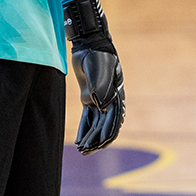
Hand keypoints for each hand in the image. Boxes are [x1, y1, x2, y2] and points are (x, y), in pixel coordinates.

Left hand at [63, 0, 123, 153]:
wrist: (90, 43)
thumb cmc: (96, 55)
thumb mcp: (97, 69)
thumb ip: (99, 86)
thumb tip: (99, 105)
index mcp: (115, 94)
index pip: (113, 119)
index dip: (107, 133)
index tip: (100, 145)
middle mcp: (109, 99)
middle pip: (104, 125)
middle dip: (96, 140)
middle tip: (86, 152)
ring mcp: (99, 99)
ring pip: (96, 123)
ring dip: (90, 137)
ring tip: (82, 150)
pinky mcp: (88, 96)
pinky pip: (88, 117)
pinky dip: (84, 128)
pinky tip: (79, 140)